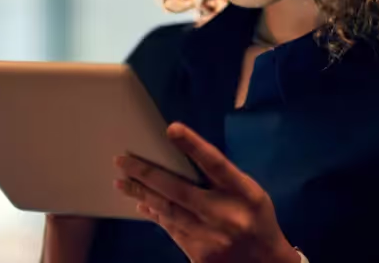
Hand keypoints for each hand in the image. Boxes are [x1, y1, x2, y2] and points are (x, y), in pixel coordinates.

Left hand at [114, 122, 299, 262]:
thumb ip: (222, 178)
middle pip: (179, 190)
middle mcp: (226, 214)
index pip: (215, 164)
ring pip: (168, 211)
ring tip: (121, 182)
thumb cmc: (256, 220)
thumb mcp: (250, 193)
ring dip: (142, 195)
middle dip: (146, 174)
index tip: (171, 128)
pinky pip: (171, 230)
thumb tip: (182, 158)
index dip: (193, 145)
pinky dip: (155, 215)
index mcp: (244, 192)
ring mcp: (211, 238)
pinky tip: (142, 206)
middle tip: (121, 161)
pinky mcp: (200, 255)